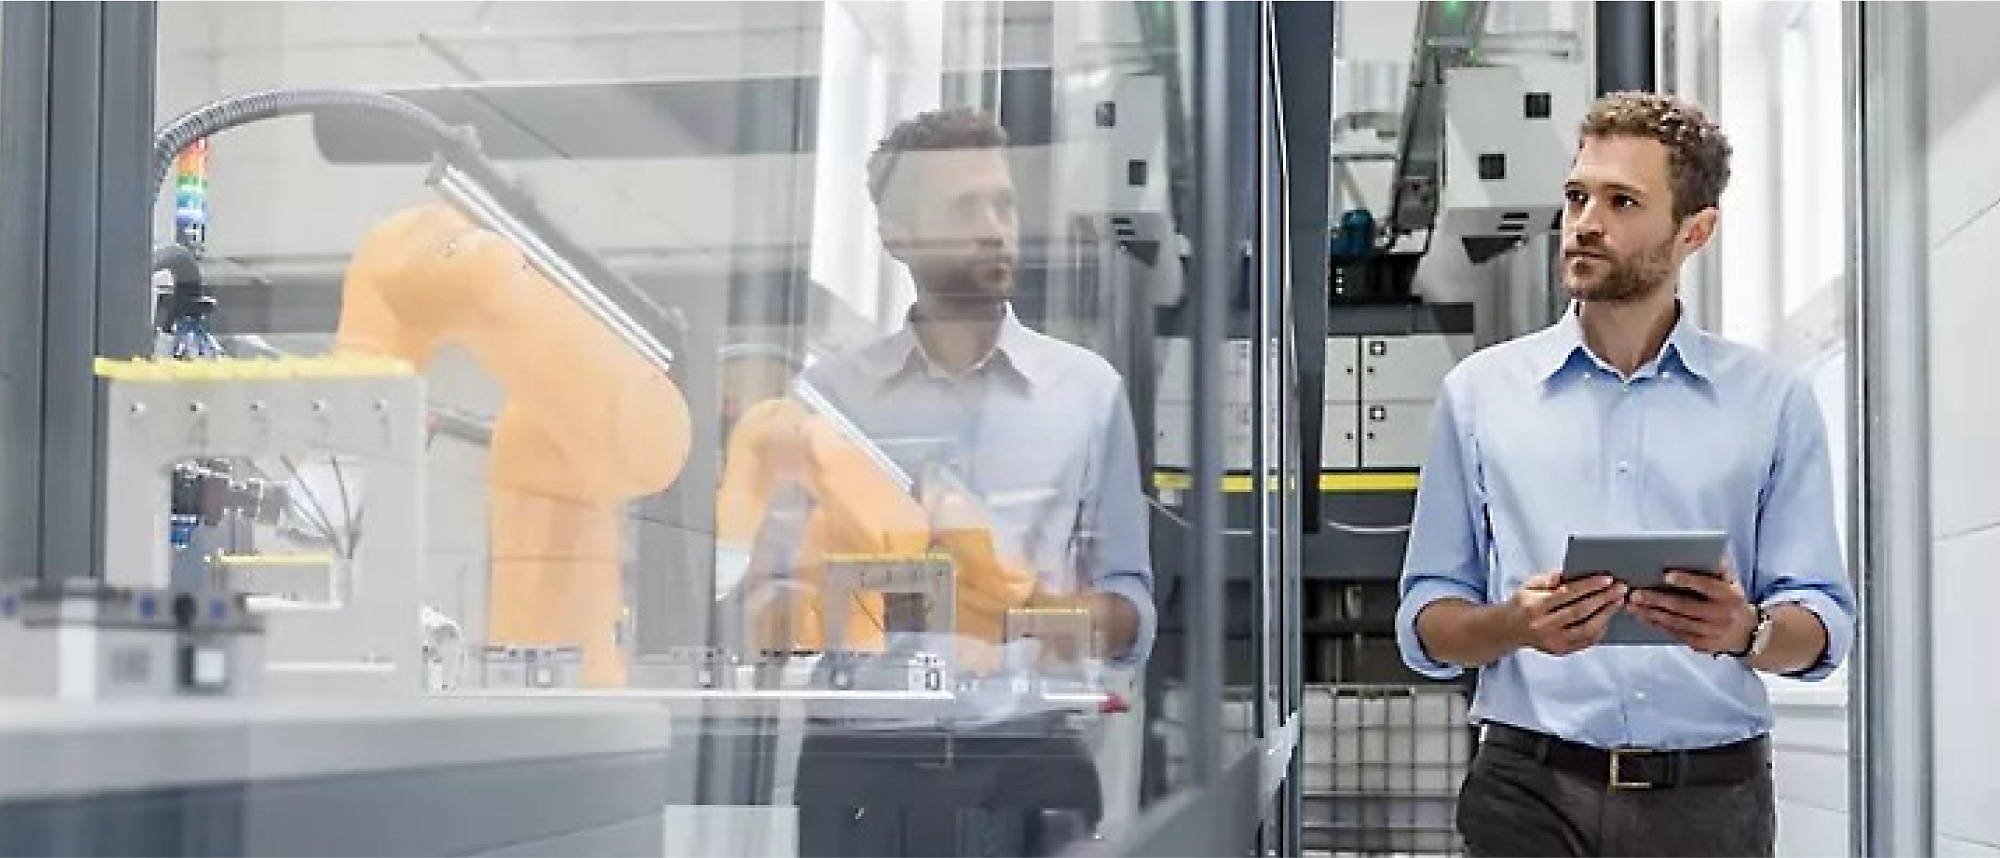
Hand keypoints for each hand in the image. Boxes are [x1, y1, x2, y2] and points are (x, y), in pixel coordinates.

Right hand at [1504, 571, 1628, 655]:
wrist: (1508, 629)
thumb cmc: (1522, 604)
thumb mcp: (1529, 585)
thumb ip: (1550, 578)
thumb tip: (1572, 572)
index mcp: (1534, 606)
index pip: (1567, 594)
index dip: (1589, 586)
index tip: (1607, 579)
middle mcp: (1543, 626)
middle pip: (1580, 612)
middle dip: (1603, 599)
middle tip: (1621, 589)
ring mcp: (1553, 641)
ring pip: (1586, 629)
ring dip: (1606, 615)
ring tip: (1618, 602)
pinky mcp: (1560, 651)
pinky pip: (1586, 641)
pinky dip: (1600, 629)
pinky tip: (1608, 617)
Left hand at [1626, 562, 1757, 655]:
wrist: (1745, 632)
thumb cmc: (1730, 599)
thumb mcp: (1731, 583)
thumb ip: (1719, 568)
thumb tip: (1706, 549)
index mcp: (1730, 596)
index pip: (1706, 586)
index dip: (1686, 580)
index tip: (1665, 575)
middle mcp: (1722, 616)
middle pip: (1685, 607)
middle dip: (1658, 600)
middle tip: (1636, 593)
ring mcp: (1712, 633)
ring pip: (1676, 622)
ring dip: (1651, 613)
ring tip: (1632, 605)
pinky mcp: (1702, 645)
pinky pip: (1675, 634)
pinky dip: (1657, 624)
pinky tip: (1642, 616)